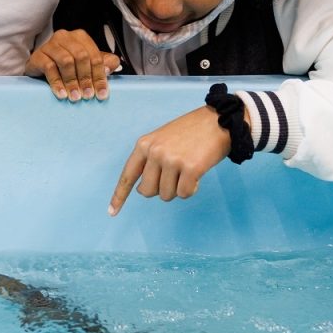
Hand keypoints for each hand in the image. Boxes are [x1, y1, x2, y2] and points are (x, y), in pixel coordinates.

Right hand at [26, 29, 119, 101]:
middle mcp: (65, 37)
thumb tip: (110, 68)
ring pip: (66, 61)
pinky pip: (49, 67)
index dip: (100, 75)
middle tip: (87, 95)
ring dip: (72, 81)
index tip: (101, 93)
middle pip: (81, 57)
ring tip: (75, 96)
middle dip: (86, 78)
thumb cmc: (66, 65)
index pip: (94, 56)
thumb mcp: (87, 64)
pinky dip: (57, 82)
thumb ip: (104, 63)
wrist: (40, 66)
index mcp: (80, 37)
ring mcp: (50, 45)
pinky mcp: (38, 55)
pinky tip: (62, 93)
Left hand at [108, 105, 240, 214]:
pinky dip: (191, 189)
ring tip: (187, 171)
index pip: (128, 175)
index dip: (119, 196)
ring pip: (167, 195)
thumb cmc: (191, 132)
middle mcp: (155, 152)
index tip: (112, 212)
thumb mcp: (162, 140)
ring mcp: (172, 160)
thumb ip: (150, 160)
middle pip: (148, 191)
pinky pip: (184, 194)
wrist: (220, 120)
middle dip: (161, 190)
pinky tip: (197, 175)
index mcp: (144, 144)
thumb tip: (143, 190)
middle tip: (174, 178)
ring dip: (178, 189)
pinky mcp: (190, 168)